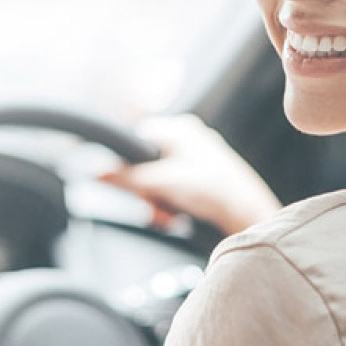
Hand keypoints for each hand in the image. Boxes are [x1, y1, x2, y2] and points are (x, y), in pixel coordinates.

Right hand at [100, 114, 280, 234]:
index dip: (126, 166)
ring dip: (157, 202)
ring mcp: (194, 158)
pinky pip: (170, 188)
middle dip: (146, 192)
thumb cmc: (216, 192)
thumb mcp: (163, 183)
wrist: (248, 216)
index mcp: (179, 129)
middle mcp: (186, 139)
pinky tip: (178, 216)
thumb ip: (127, 179)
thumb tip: (97, 173)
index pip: (135, 141)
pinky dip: (170, 205)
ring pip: (156, 180)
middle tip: (156, 207)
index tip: (127, 186)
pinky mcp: (199, 178)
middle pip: (144, 164)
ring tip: (170, 214)